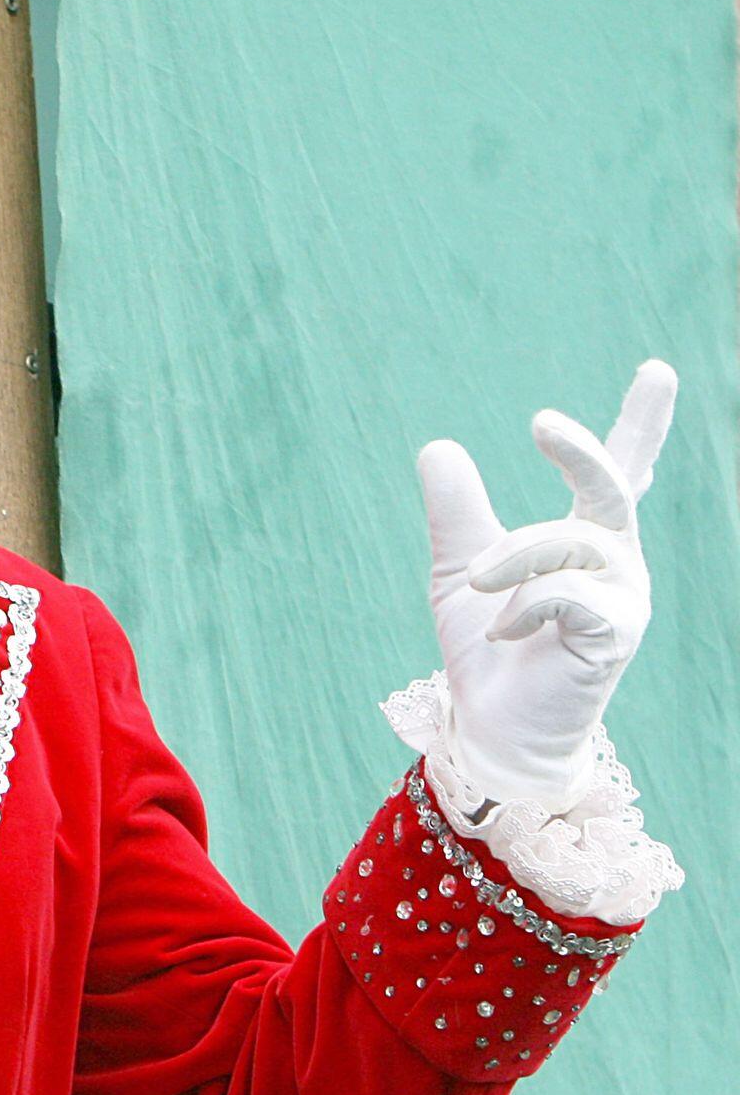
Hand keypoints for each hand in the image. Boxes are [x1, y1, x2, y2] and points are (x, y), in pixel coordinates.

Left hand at [415, 361, 674, 808]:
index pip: (620, 473)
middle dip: (582, 450)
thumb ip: (456, 512)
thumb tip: (438, 446)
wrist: (490, 722)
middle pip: (610, 487)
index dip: (641, 424)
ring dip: (509, 561)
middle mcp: (617, 563)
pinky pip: (566, 592)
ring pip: (568, 542)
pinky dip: (520, 607)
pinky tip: (503, 633)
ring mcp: (625, 598)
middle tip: (541, 421)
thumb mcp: (460, 567)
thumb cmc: (485, 647)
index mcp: (585, 542)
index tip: (657, 372)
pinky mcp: (616, 633)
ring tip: (483, 595)